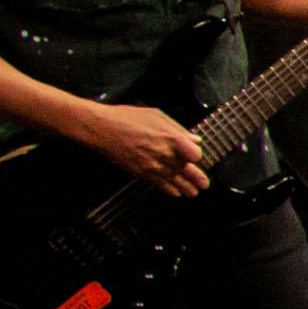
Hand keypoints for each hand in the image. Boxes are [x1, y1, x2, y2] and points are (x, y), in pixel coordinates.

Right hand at [86, 103, 205, 196]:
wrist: (103, 128)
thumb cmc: (128, 117)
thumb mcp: (157, 115)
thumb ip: (178, 129)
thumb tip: (194, 139)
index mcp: (172, 138)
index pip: (195, 154)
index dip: (198, 156)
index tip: (197, 157)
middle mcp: (165, 154)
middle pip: (188, 171)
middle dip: (198, 179)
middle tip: (204, 184)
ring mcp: (153, 165)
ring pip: (176, 181)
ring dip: (187, 188)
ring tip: (194, 193)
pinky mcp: (141, 172)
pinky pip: (160, 184)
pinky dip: (169, 190)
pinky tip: (176, 193)